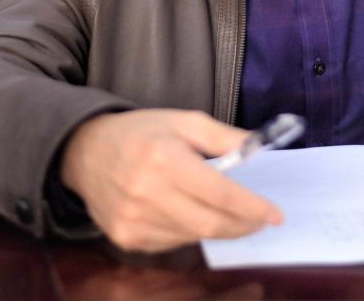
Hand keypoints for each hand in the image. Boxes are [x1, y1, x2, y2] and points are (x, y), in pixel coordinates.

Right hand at [60, 109, 282, 251]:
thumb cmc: (143, 132)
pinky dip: (191, 231)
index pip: (219, 193)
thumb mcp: (185, 120)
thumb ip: (224, 136)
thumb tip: (258, 148)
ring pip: (193, 237)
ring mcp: (134, 222)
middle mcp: (148, 195)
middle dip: (243, 225)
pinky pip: (173, 243)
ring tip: (227, 211)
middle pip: (210, 224)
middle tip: (261, 220)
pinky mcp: (126, 239)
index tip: (276, 215)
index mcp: (166, 160)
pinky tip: (191, 213)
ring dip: (218, 228)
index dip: (251, 207)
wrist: (87, 152)